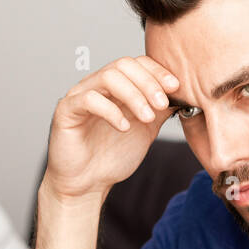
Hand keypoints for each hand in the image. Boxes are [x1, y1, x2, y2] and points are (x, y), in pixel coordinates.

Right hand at [42, 56, 180, 202]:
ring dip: (133, 95)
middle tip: (162, 104)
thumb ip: (160, 109)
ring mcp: (80, 95)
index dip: (157, 72)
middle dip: (148, 83)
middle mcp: (96, 85)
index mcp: (115, 86)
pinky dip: (111, 111)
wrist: (87, 184)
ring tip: (147, 117)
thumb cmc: (112, 157)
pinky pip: (89, 100)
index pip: (137, 64)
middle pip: (123, 65)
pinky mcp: (66, 111)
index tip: (175, 87)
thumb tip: (182, 94)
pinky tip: (124, 127)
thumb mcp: (146, 129)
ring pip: (108, 77)